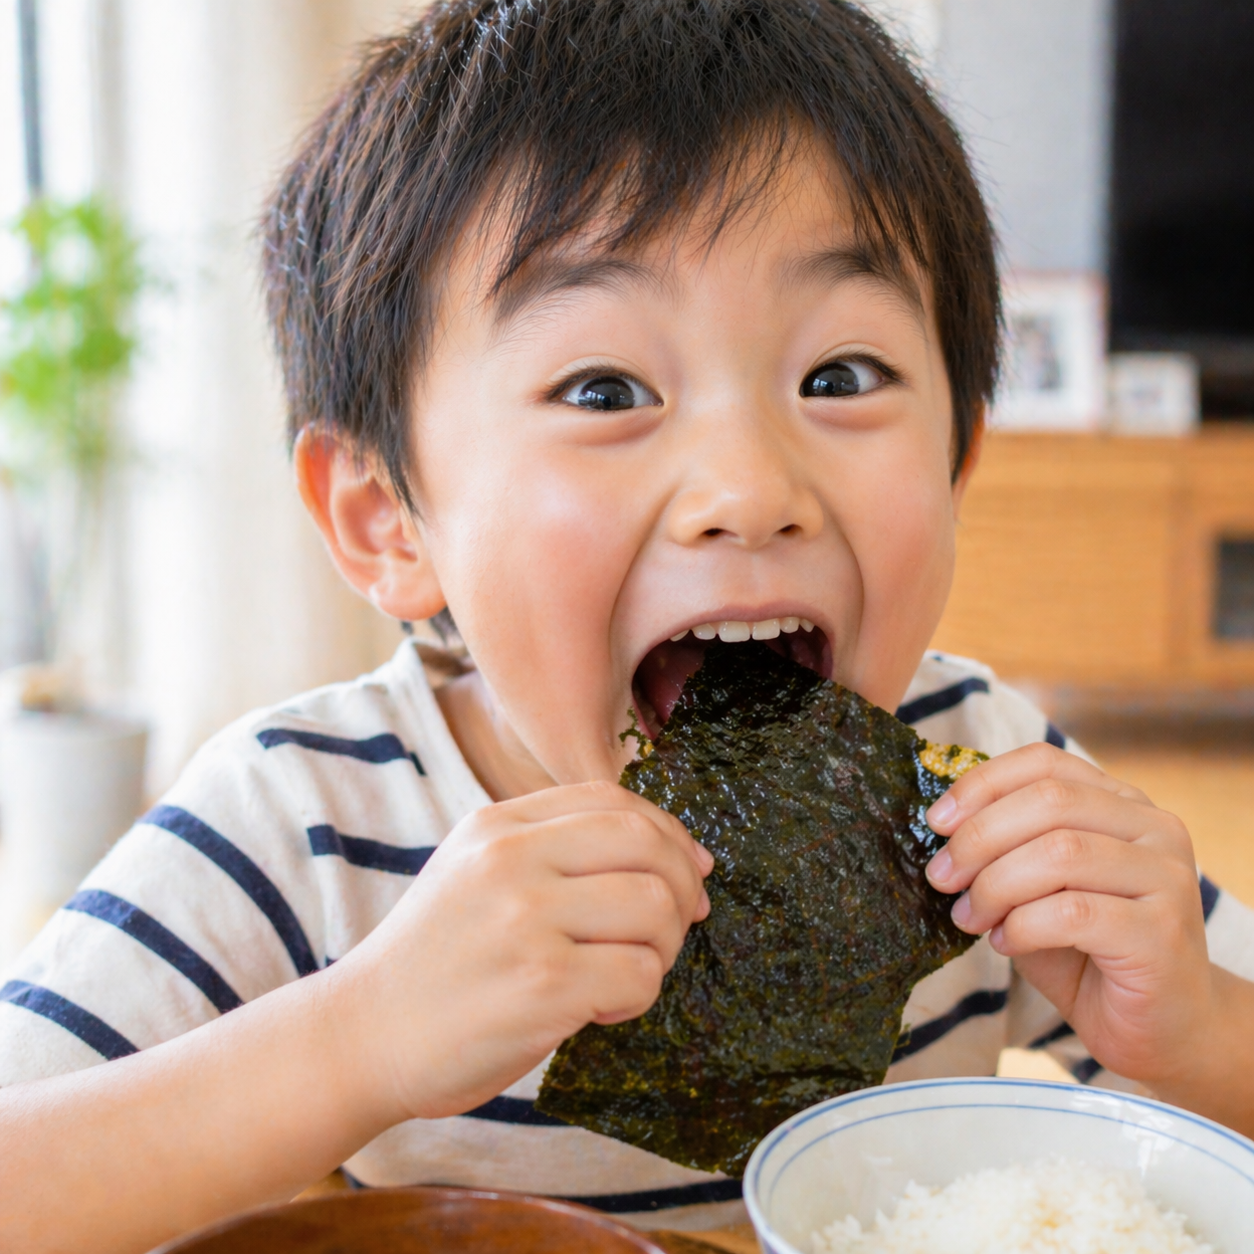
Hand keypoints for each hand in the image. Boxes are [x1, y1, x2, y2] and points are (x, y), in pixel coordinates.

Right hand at [328, 781, 711, 1122]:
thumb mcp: (474, 872)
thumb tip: (678, 854)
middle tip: (677, 927)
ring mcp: (525, 918)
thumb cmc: (435, 961)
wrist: (361, 1034)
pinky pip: (640, 974)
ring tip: (630, 972)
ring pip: (656, 907)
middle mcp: (510, 858)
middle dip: (683, 886)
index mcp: (497, 824)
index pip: (614, 800)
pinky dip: (638, 997)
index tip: (690, 871)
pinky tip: (601, 1010)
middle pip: (647, 844)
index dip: (669, 834)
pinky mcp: (542, 984)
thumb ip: (552, 849)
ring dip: (665, 947)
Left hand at [923, 743, 1211, 1090]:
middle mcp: (1155, 828)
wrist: (1162, 1028)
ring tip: (969, 917)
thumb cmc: (1088, 951)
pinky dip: (1022, 926)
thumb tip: (943, 823)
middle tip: (941, 877)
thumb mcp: (1037, 888)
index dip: (983, 784)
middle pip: (1049, 800)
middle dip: (980, 837)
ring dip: (995, 885)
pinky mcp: (1162, 932)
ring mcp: (1167, 878)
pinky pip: (1073, 913)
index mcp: (1122, 803)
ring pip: (1060, 852)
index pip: (1045, 763)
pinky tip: (1005, 943)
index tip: (937, 821)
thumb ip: (1007, 849)